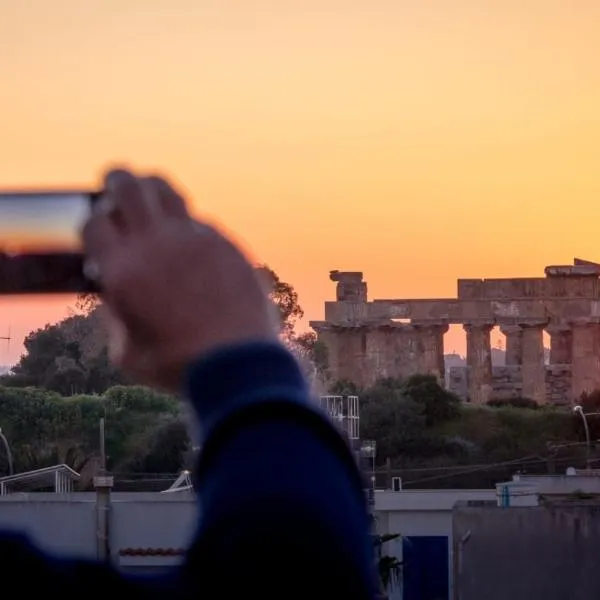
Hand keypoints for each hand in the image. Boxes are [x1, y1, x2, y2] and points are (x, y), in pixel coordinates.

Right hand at [82, 168, 278, 391]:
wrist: (235, 362)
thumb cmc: (176, 364)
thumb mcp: (127, 351)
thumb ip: (117, 316)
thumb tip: (117, 297)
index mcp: (122, 268)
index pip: (95, 222)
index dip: (94, 222)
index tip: (100, 226)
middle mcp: (155, 243)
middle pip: (128, 188)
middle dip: (117, 180)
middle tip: (116, 181)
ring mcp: (194, 238)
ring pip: (167, 191)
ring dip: (153, 186)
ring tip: (150, 189)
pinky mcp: (225, 244)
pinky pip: (200, 220)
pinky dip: (188, 224)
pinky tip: (189, 239)